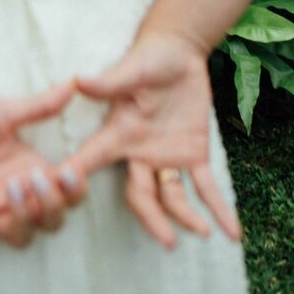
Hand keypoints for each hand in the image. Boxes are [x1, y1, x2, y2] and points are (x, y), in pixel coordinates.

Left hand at [0, 82, 83, 250]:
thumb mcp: (4, 111)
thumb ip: (40, 106)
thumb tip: (73, 84)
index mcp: (31, 171)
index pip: (68, 195)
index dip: (76, 190)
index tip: (69, 170)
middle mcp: (15, 197)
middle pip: (52, 222)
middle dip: (51, 206)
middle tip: (36, 179)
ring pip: (22, 238)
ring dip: (22, 218)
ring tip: (10, 186)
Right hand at [70, 32, 239, 248]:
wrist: (179, 52)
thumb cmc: (149, 57)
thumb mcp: (132, 69)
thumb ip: (109, 82)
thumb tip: (78, 80)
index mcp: (120, 133)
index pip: (93, 159)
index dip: (77, 178)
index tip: (60, 200)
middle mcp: (141, 153)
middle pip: (142, 194)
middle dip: (153, 219)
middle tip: (167, 241)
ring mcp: (168, 157)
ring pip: (174, 196)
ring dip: (187, 217)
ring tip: (203, 231)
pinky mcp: (194, 154)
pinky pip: (206, 187)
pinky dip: (220, 210)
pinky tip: (232, 233)